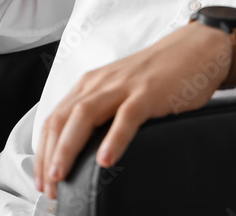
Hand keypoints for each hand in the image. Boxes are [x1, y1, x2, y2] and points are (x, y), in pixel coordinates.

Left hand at [33, 22, 232, 199]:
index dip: (42, 152)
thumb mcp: (118, 91)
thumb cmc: (157, 76)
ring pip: (84, 116)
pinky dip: (114, 139)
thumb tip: (83, 152)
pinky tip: (106, 160)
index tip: (42, 180)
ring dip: (68, 148)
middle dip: (48, 156)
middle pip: (61, 120)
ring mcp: (123, 87)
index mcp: (89, 85)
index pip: (53, 120)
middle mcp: (99, 84)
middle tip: (48, 187)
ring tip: (61, 176)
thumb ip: (100, 114)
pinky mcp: (148, 93)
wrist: (193, 49)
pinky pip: (126, 117)